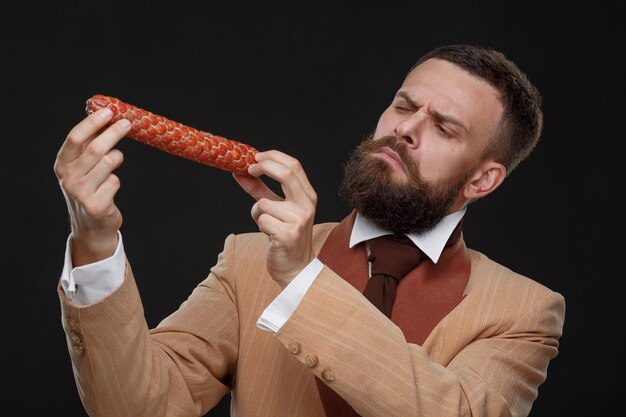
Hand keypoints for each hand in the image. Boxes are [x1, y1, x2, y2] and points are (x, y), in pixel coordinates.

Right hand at [53, 107, 130, 265]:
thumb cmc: (89, 189)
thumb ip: (89, 146)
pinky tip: (109, 188)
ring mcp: (81, 192)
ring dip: (117, 158)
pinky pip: (115, 181)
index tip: (108, 112)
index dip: (92, 123)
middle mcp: (68, 177)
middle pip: (95, 149)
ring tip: (115, 161)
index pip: (75, 138)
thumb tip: (106, 117)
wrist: (90, 225)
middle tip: (127, 123)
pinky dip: (116, 180)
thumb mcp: (82, 168)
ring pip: (108, 163)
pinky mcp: (96, 205)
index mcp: (62, 164)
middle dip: (113, 133)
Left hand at [234, 150, 316, 287]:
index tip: (255, 157)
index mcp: (308, 196)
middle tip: (248, 169)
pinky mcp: (287, 235)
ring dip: (257, 211)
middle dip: (263, 167)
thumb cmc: (285, 236)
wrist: (295, 268)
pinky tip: (270, 235)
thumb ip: (261, 190)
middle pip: (286, 173)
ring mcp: (299, 220)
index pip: (294, 165)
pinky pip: (261, 220)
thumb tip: (240, 172)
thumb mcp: (276, 209)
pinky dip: (259, 225)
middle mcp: (307, 206)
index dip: (273, 157)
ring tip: (266, 224)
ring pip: (264, 203)